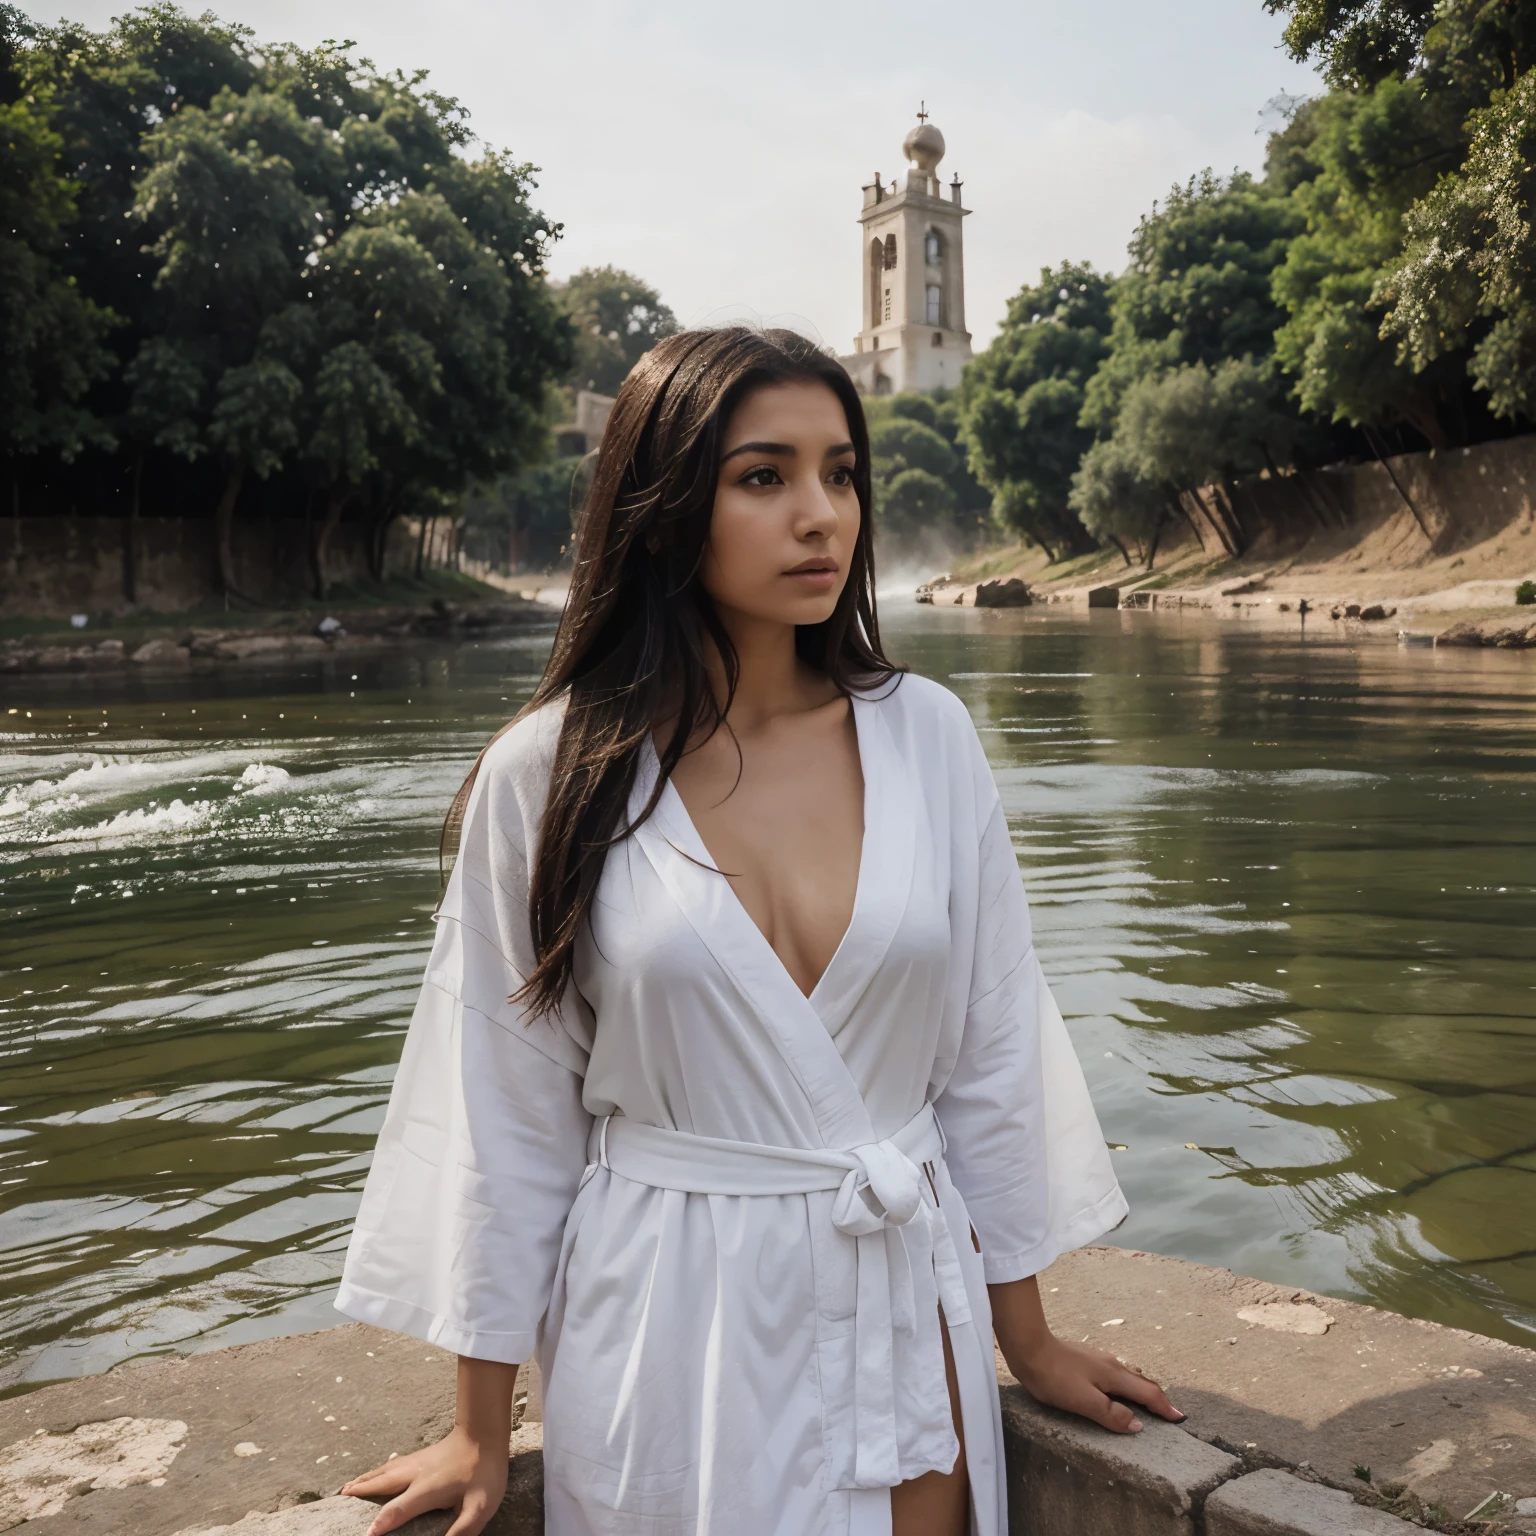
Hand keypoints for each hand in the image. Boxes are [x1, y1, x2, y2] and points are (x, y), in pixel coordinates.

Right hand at [341, 1425, 507, 1535]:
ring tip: (346, 1488)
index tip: (366, 1535)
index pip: (398, 1509)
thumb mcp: (480, 1505)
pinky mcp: (420, 1456)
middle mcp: (415, 1474)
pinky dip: (376, 1471)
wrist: (485, 1431)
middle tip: (340, 1500)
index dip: (381, 1524)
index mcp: (427, 1489)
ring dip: (364, 1480)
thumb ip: (462, 1529)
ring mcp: (416, 1462)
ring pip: (384, 1472)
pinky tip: (374, 1474)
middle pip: (382, 1484)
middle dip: (360, 1493)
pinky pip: (391, 1465)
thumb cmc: (484, 1471)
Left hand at [1005, 1334, 1184, 1434]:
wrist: (1028, 1347)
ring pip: (1127, 1377)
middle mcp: (1110, 1364)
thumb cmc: (1054, 1376)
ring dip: (1140, 1392)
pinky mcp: (1085, 1360)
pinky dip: (1124, 1387)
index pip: (1147, 1393)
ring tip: (1146, 1406)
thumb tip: (1138, 1425)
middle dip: (1157, 1399)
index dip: (1164, 1407)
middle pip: (1141, 1382)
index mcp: (1114, 1375)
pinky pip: (1114, 1375)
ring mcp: (1097, 1360)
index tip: (1179, 1418)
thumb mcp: (1084, 1401)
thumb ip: (1111, 1414)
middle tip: (1169, 1414)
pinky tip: (1116, 1392)